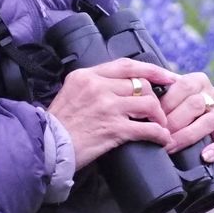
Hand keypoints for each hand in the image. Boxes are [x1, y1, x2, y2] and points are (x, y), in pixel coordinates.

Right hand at [46, 58, 175, 170]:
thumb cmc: (58, 124)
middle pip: (141, 84)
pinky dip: (159, 134)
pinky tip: (162, 139)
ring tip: (160, 126)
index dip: (151, 69)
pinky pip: (147, 129)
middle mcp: (98, 87)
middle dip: (154, 98)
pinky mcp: (114, 129)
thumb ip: (91, 85)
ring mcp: (108, 107)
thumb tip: (116, 87)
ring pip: (148, 103)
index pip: (127, 65)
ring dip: (159, 117)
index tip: (166, 76)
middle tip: (158, 111)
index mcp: (87, 76)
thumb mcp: (70, 93)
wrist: (47, 147)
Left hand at [155, 69, 213, 164]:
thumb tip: (142, 100)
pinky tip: (205, 156)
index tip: (151, 117)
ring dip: (186, 136)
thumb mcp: (171, 92)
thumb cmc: (177, 103)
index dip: (166, 103)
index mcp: (198, 80)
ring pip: (208, 122)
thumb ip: (160, 92)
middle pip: (194, 105)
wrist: (203, 113)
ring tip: (169, 146)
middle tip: (157, 134)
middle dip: (173, 122)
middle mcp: (212, 94)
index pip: (183, 86)